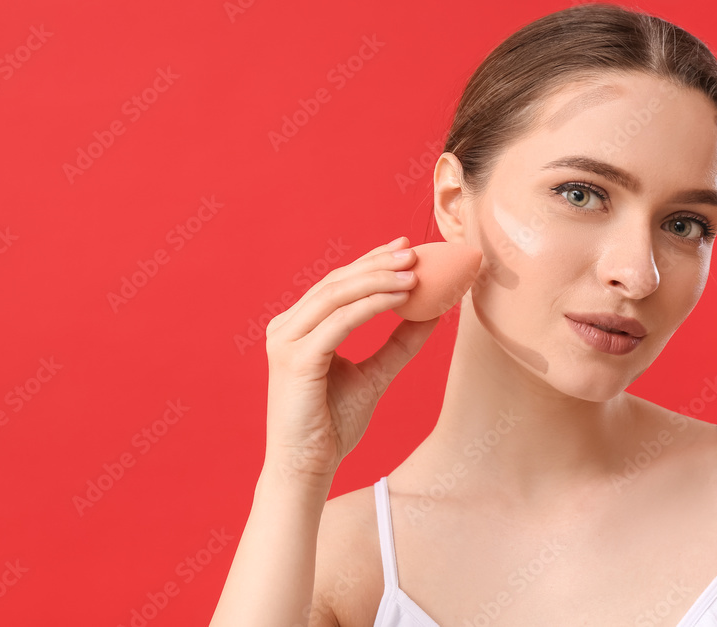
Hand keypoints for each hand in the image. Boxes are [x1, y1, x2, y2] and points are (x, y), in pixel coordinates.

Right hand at [262, 236, 440, 483]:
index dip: (370, 262)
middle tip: (413, 251)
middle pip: (336, 283)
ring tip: (413, 272)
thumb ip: (398, 344)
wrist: (308, 467)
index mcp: (298, 328)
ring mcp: (286, 341)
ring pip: (336, 295)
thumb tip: (431, 314)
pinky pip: (339, 321)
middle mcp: (286, 328)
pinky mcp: (296, 359)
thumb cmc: (332, 425)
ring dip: (378, 279)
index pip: (336, 284)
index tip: (405, 248)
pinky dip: (372, 306)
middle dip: (376, 263)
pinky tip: (400, 298)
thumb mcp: (374, 375)